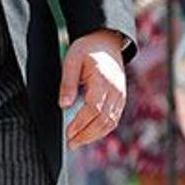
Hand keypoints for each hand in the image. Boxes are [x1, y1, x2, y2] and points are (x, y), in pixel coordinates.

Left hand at [60, 30, 126, 147]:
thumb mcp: (72, 60)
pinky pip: (114, 119)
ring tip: (77, 142)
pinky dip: (102, 130)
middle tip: (70, 143)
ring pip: (110, 122)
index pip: (94, 108)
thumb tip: (63, 105)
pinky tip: (89, 134)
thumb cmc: (87, 49)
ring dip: (94, 135)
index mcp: (103, 80)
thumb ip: (68, 83)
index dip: (80, 123)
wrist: (106, 41)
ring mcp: (120, 95)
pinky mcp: (121, 99)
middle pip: (103, 120)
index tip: (68, 133)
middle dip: (86, 134)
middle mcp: (116, 90)